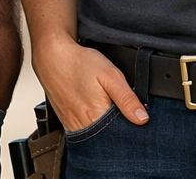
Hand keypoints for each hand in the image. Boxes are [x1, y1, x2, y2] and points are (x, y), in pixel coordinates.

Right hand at [31, 37, 148, 132]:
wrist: (53, 57)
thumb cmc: (80, 63)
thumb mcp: (110, 75)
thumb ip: (127, 99)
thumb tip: (142, 119)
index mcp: (96, 117)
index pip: (121, 135)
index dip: (131, 127)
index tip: (137, 118)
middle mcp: (83, 127)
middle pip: (108, 138)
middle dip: (119, 129)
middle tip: (120, 109)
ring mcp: (73, 126)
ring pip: (96, 137)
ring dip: (106, 128)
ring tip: (108, 108)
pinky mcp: (67, 123)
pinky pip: (85, 132)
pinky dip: (94, 126)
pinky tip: (96, 112)